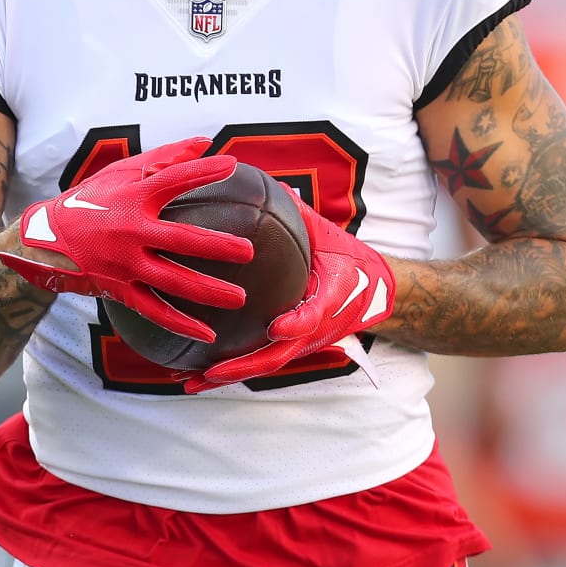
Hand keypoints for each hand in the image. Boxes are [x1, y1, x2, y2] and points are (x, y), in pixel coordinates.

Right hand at [0, 137, 253, 341]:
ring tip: (240, 298)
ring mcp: (125, 264)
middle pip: (179, 240)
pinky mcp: (120, 290)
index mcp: (133, 197)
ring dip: (207, 292)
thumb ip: (165, 157)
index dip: (201, 172)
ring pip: (171, 281)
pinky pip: (154, 311)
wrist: (45, 239)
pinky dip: (181, 325)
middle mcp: (130, 231)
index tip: (232, 165)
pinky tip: (208, 335)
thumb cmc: (92, 199)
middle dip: (215, 247)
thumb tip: (206, 143)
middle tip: (248, 252)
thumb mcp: (121, 172)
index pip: (172, 181)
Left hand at [185, 189, 393, 391]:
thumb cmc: (348, 259)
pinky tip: (195, 373)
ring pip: (264, 365)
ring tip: (190, 381)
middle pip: (279, 356)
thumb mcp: (330, 235)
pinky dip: (229, 370)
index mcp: (330, 300)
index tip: (276, 327)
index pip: (314, 315)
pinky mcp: (290, 348)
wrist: (375, 290)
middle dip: (244, 366)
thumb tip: (274, 185)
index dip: (297, 323)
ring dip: (227, 375)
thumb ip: (301, 215)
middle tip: (211, 369)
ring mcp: (302, 344)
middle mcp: (314, 330)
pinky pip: (258, 361)